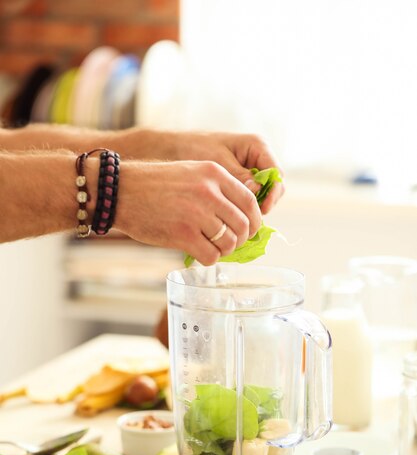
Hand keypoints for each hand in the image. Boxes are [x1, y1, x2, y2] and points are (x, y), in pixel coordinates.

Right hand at [115, 160, 260, 265]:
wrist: (120, 191)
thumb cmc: (154, 185)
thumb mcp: (191, 173)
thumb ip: (216, 190)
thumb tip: (241, 217)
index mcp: (214, 174)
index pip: (250, 201)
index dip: (254, 220)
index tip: (249, 230)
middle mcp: (209, 192)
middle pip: (244, 225)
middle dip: (241, 240)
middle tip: (229, 244)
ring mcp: (197, 214)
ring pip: (230, 242)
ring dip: (224, 251)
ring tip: (212, 248)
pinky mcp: (183, 235)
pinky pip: (211, 256)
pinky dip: (209, 259)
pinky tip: (200, 254)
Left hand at [170, 131, 284, 213]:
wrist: (175, 147)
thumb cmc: (195, 147)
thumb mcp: (218, 162)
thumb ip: (238, 176)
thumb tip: (256, 190)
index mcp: (257, 146)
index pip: (276, 173)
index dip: (273, 193)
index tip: (261, 208)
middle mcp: (257, 158)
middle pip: (273, 186)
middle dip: (265, 203)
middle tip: (251, 219)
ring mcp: (250, 170)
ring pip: (263, 194)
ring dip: (254, 207)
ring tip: (240, 219)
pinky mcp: (240, 180)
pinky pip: (249, 196)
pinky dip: (244, 206)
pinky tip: (233, 216)